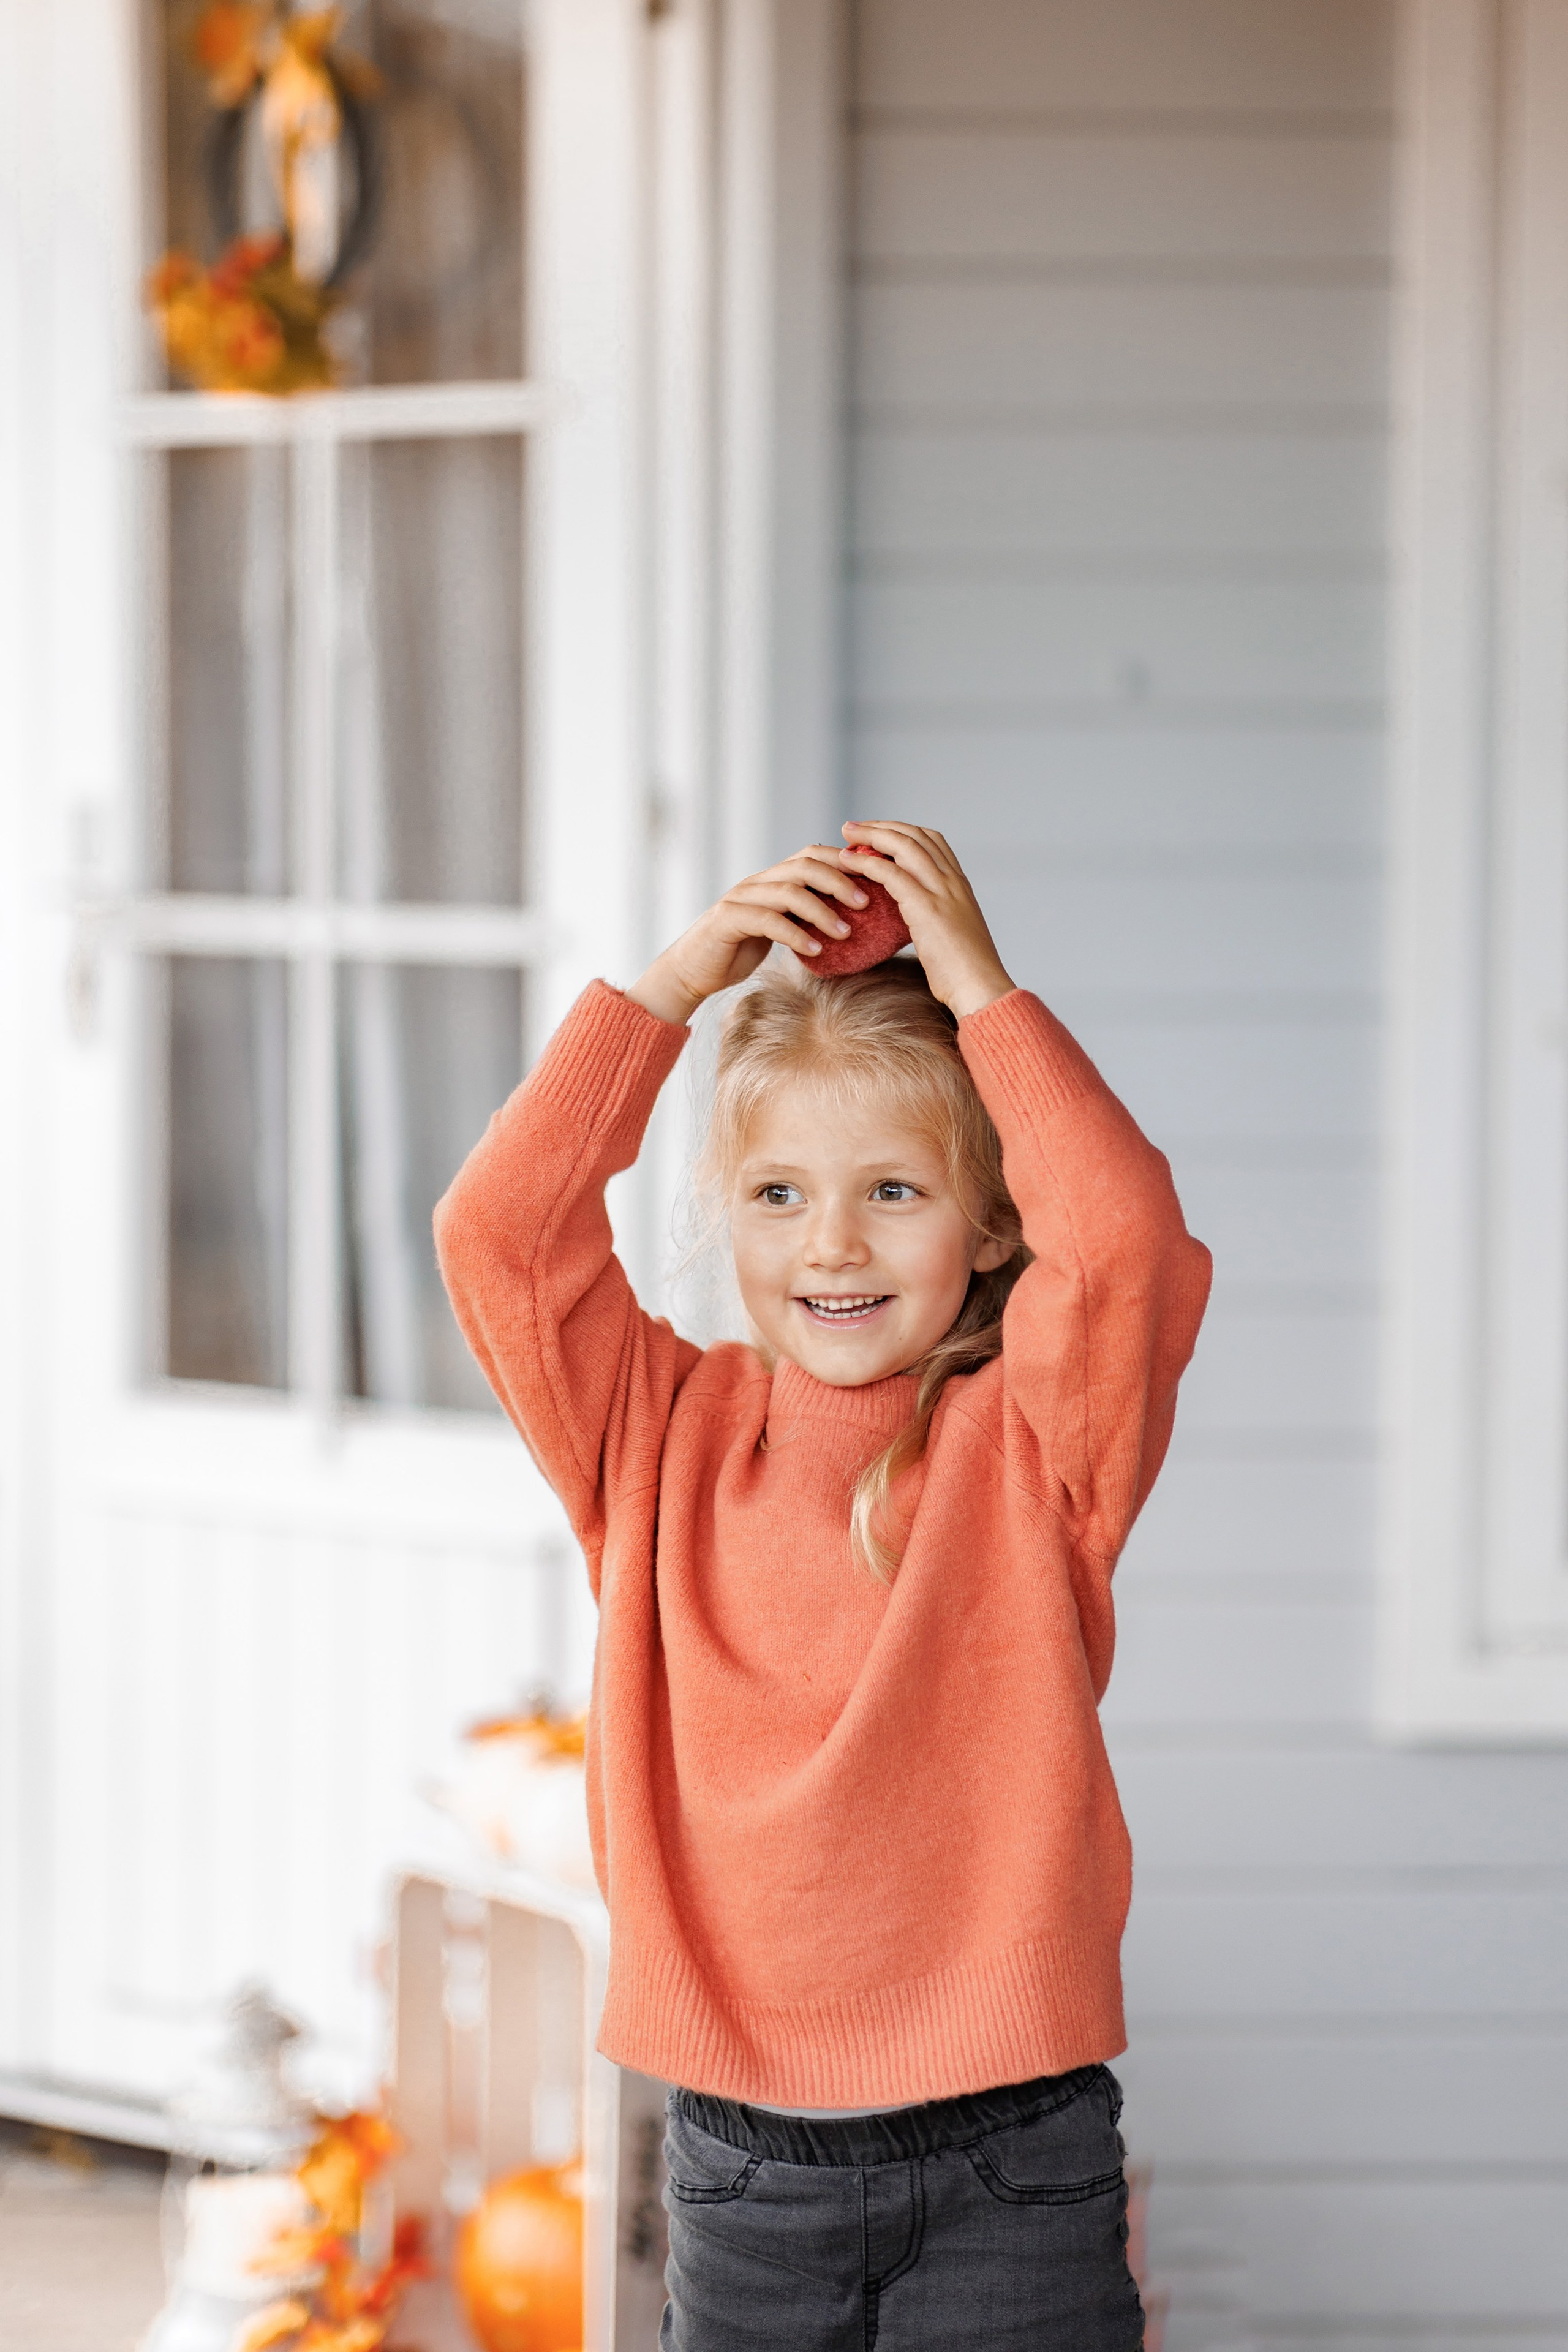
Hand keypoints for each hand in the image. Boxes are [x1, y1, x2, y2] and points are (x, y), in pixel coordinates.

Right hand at [626, 847, 869, 1024]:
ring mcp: (741, 898)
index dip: (843, 861)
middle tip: (865, 904)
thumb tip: (847, 917)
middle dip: (840, 882)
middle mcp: (758, 882)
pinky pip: (768, 921)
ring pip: (789, 891)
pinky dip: (796, 935)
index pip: (812, 855)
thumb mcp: (778, 928)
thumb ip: (803, 917)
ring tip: (846, 932)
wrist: (692, 971)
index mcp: (772, 879)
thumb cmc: (738, 951)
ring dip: (822, 911)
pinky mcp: (729, 920)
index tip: (871, 878)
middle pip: (805, 865)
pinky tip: (816, 951)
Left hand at [838, 822, 1012, 1016]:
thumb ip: (938, 918)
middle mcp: (953, 880)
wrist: (981, 987)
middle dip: (882, 826)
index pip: (932, 840)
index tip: (878, 834)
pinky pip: (890, 873)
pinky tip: (847, 863)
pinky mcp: (925, 907)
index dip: (902, 831)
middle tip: (854, 827)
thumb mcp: (953, 934)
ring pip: (902, 845)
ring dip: (870, 835)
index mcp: (960, 885)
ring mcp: (941, 891)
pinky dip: (866, 862)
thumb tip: (919, 922)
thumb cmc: (965, 972)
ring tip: (846, 835)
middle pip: (915, 835)